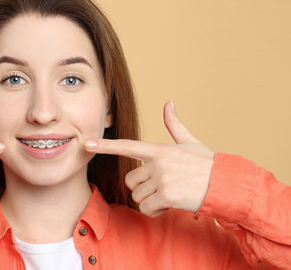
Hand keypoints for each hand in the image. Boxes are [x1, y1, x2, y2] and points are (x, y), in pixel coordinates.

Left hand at [85, 101, 214, 216]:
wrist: (225, 184)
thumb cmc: (207, 164)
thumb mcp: (190, 142)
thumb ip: (174, 125)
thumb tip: (169, 102)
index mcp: (159, 149)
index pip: (127, 146)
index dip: (106, 145)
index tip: (87, 144)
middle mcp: (157, 163)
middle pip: (130, 180)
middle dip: (142, 187)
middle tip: (162, 186)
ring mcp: (161, 179)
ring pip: (137, 196)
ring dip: (150, 200)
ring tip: (169, 194)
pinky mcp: (166, 195)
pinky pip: (146, 208)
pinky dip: (155, 211)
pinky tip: (170, 204)